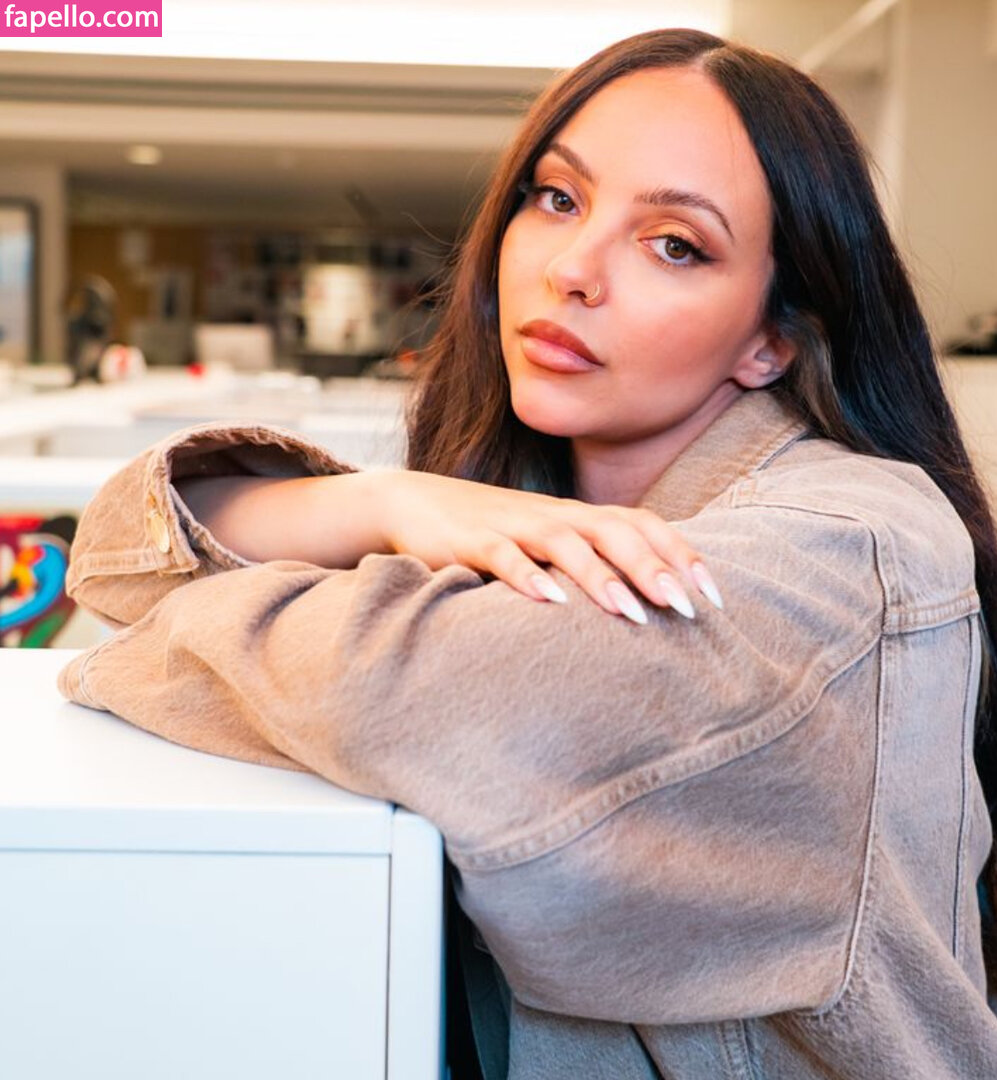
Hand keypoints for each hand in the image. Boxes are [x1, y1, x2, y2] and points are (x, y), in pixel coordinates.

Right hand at [370, 470, 722, 623]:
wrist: (414, 503)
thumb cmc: (494, 532)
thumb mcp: (548, 544)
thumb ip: (592, 562)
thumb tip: (647, 602)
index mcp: (579, 516)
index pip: (643, 525)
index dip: (680, 555)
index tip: (714, 597)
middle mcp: (555, 515)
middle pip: (615, 531)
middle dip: (653, 568)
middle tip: (685, 609)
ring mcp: (514, 525)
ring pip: (566, 543)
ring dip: (601, 578)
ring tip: (632, 615)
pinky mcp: (471, 540)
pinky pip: (502, 555)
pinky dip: (527, 576)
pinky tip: (549, 602)